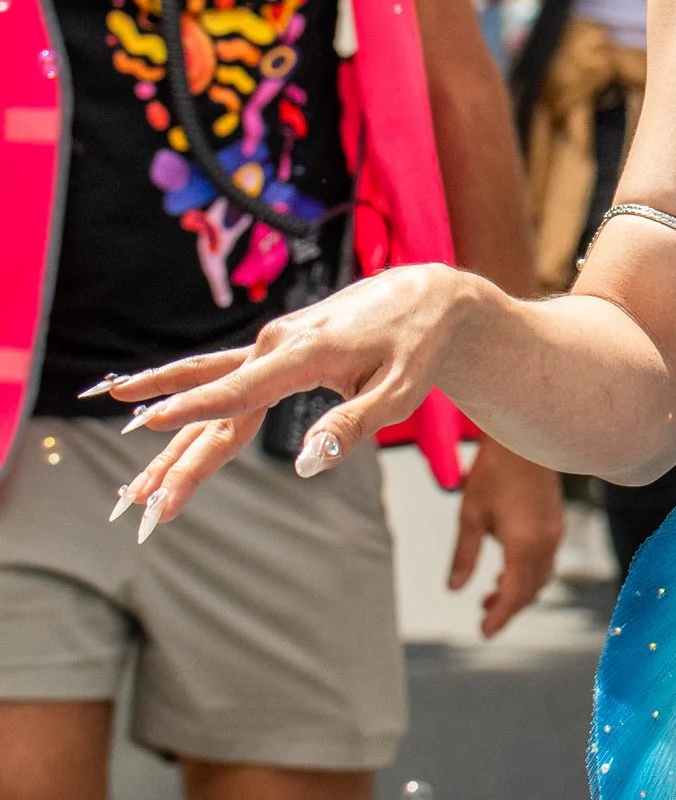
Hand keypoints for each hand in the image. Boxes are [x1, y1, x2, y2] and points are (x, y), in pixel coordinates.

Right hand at [99, 267, 484, 533]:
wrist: (420, 296)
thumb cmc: (413, 347)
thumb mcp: (398, 392)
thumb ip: (350, 426)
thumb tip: (306, 465)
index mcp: (303, 354)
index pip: (238, 392)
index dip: (193, 410)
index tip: (149, 424)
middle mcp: (273, 346)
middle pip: (215, 410)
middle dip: (176, 459)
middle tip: (141, 504)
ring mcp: (267, 346)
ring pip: (208, 395)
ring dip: (167, 436)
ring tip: (131, 482)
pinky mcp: (270, 352)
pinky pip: (219, 381)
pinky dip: (184, 402)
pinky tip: (144, 411)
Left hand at [450, 434, 562, 636]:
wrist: (526, 438)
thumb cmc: (493, 472)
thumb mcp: (470, 515)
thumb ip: (464, 555)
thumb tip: (454, 589)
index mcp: (524, 546)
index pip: (515, 595)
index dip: (500, 617)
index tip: (484, 633)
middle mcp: (546, 544)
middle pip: (530, 590)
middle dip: (508, 606)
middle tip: (482, 614)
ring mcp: (555, 533)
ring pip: (540, 577)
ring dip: (519, 590)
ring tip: (491, 593)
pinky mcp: (556, 523)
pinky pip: (545, 561)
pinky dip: (528, 573)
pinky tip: (508, 568)